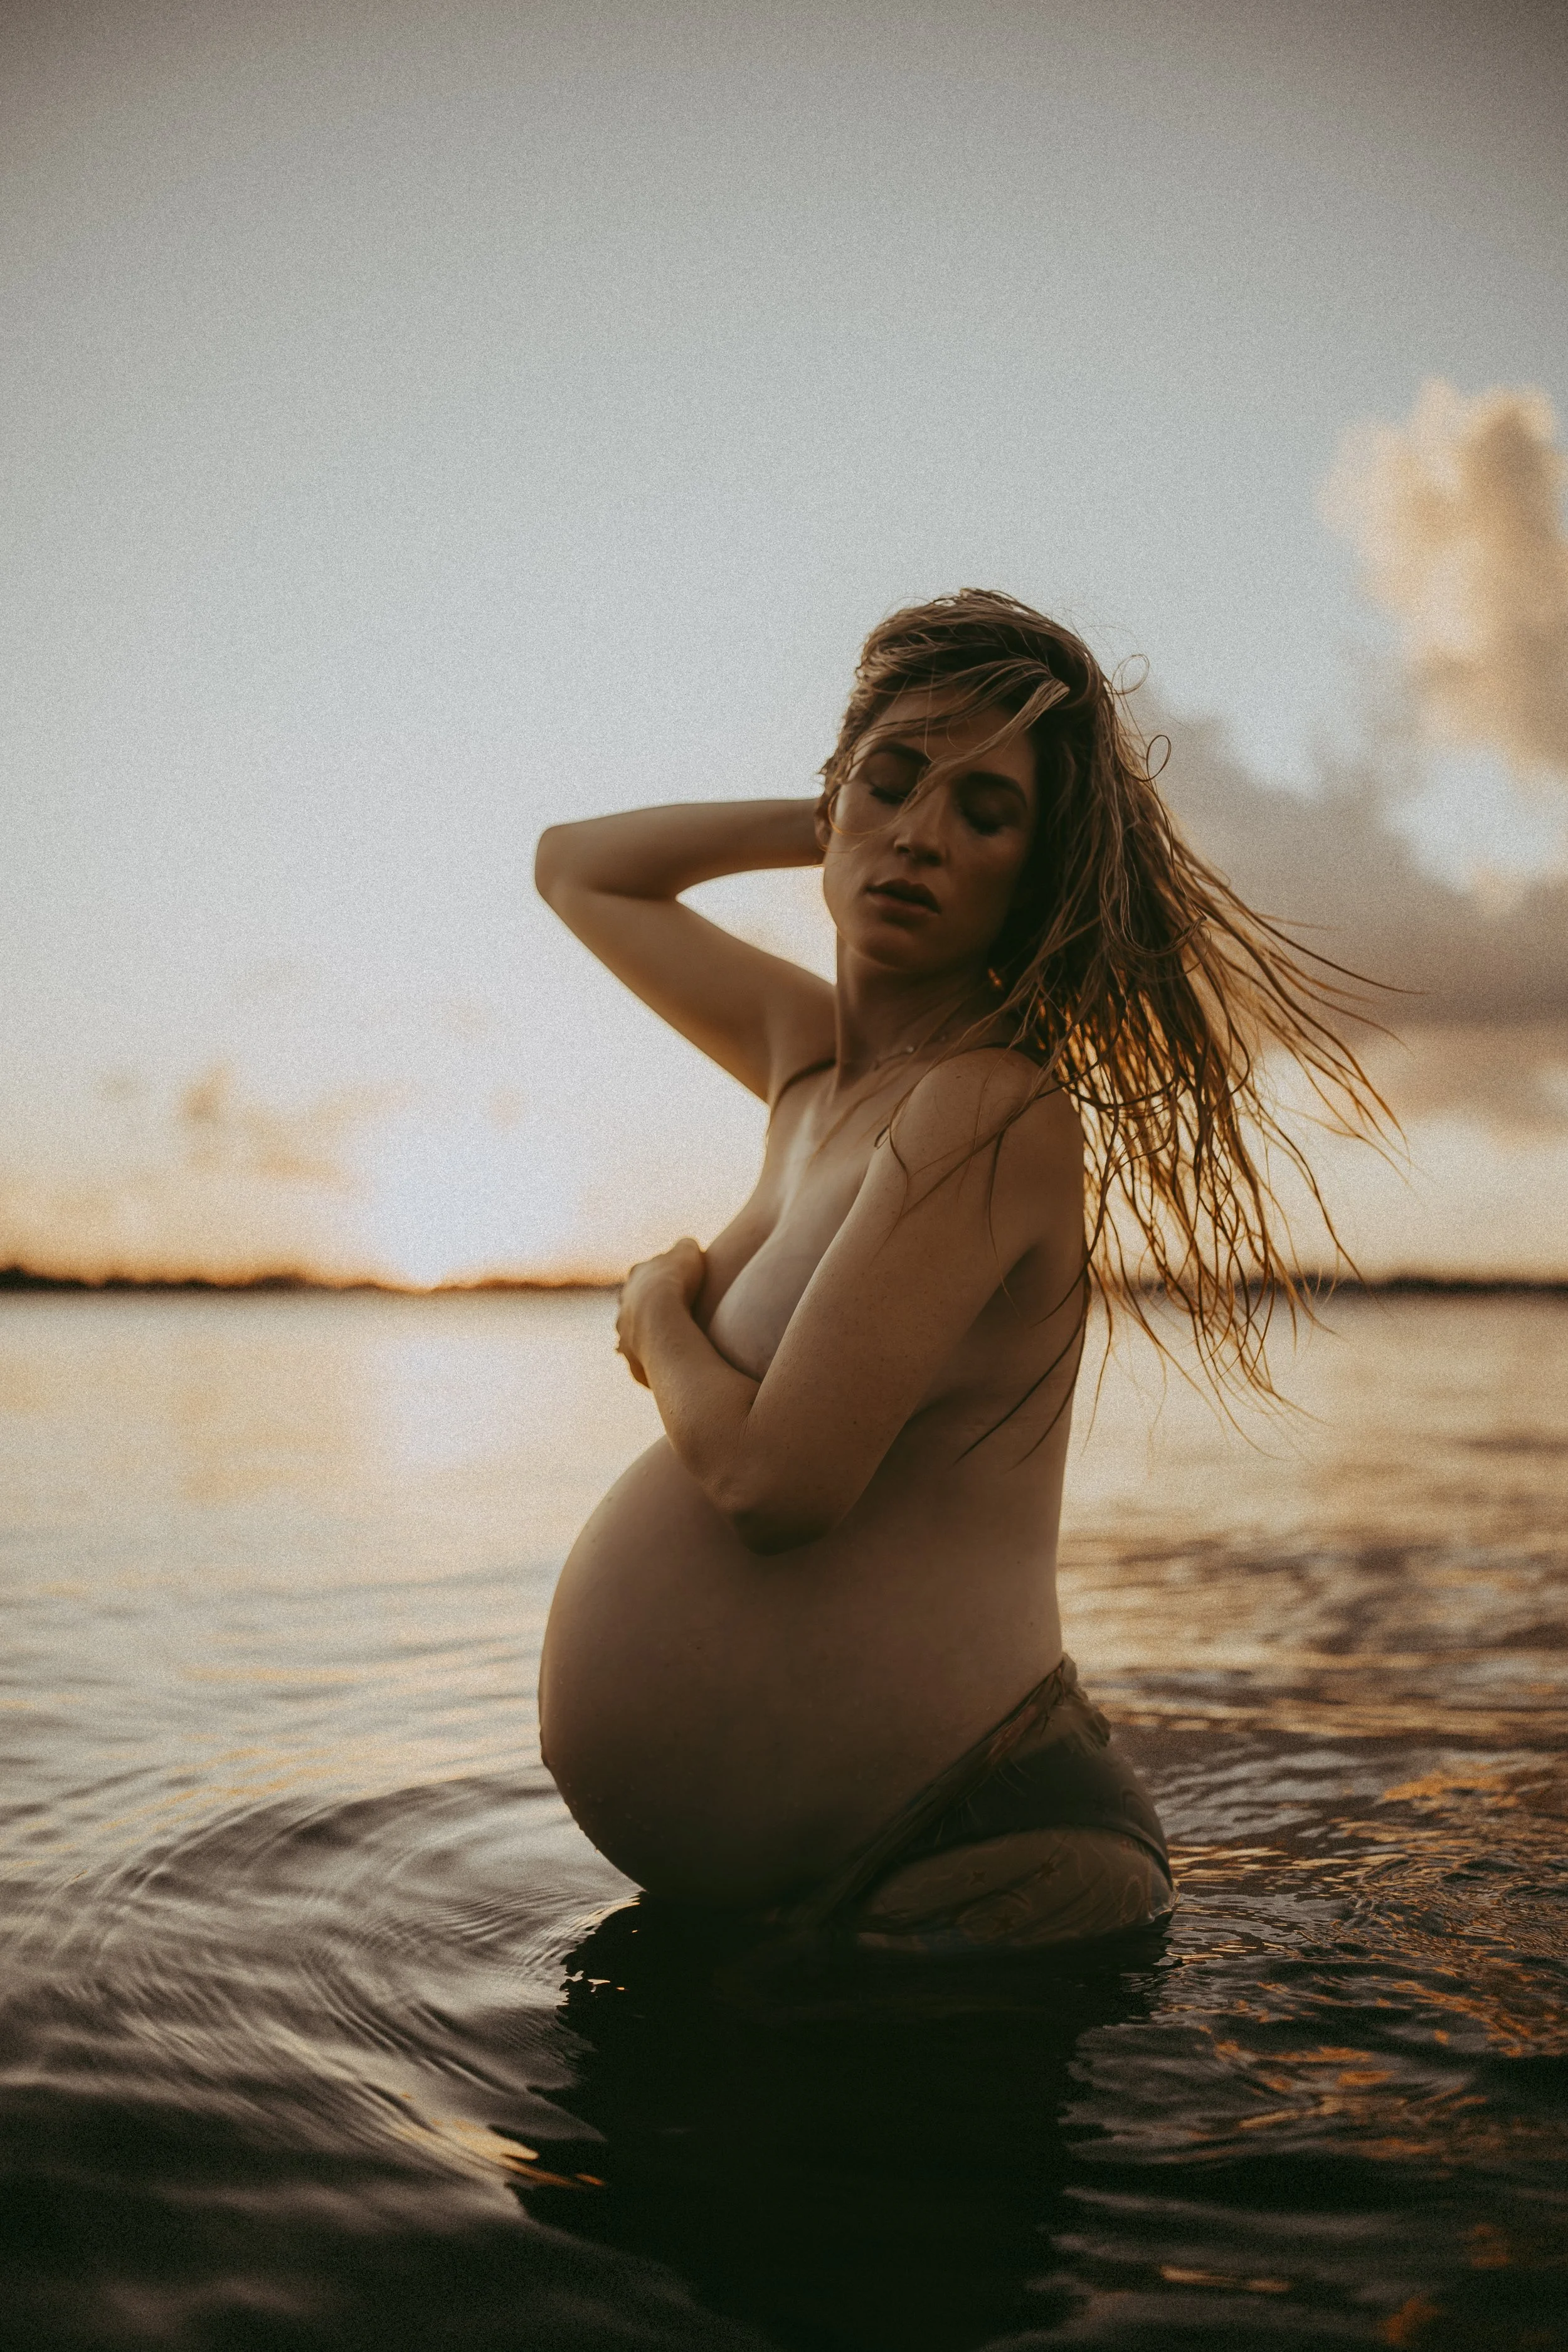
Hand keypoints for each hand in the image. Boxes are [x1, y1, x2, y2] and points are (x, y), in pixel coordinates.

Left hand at [615, 1237, 705, 1386]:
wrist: (660, 1318)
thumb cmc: (676, 1281)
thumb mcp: (686, 1253)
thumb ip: (684, 1247)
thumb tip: (687, 1245)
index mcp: (636, 1279)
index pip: (641, 1275)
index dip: (655, 1279)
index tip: (667, 1283)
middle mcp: (624, 1307)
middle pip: (631, 1308)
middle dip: (642, 1311)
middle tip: (661, 1317)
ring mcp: (625, 1335)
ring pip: (631, 1337)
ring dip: (643, 1339)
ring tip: (663, 1345)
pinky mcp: (633, 1361)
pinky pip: (641, 1364)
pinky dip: (652, 1365)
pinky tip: (667, 1367)